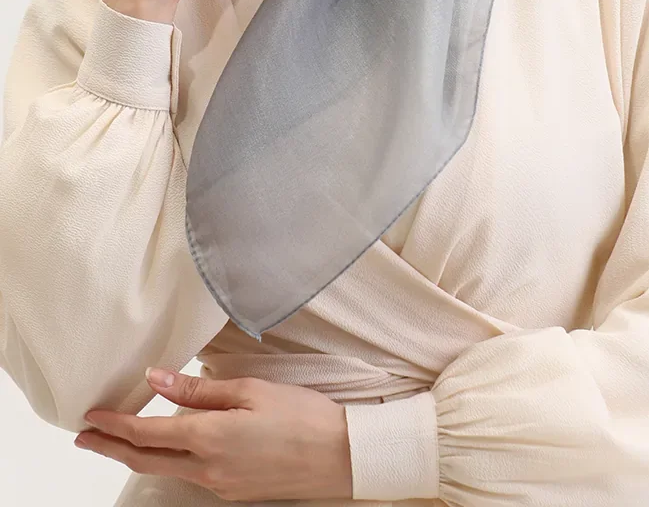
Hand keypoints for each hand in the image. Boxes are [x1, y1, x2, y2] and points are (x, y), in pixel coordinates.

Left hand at [74, 367, 352, 500]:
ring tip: (118, 438)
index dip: (114, 424)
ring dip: (137, 453)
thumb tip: (158, 379)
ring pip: (167, 467)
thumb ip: (200, 390)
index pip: (147, 432)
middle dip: (111, 447)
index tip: (90, 416)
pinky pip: (191, 473)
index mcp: (209, 438)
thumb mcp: (250, 391)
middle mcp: (207, 468)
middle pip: (146, 458)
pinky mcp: (235, 491)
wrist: (342, 456)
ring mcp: (220, 484)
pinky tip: (168, 447)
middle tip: (84, 437)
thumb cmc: (302, 415)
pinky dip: (168, 459)